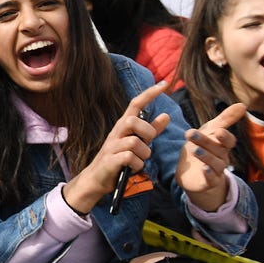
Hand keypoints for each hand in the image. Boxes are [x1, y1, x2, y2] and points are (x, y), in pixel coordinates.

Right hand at [63, 80, 171, 211]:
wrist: (97, 179)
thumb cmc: (118, 159)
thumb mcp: (136, 143)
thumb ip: (151, 130)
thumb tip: (166, 116)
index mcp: (123, 126)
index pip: (135, 104)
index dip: (149, 93)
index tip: (164, 84)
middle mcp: (116, 133)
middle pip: (133, 121)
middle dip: (147, 132)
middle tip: (147, 143)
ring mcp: (111, 146)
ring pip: (135, 143)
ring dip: (143, 154)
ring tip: (139, 161)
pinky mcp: (109, 160)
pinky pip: (129, 158)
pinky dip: (136, 165)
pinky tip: (132, 168)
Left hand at [177, 102, 245, 210]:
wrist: (191, 173)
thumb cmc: (201, 147)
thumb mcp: (209, 131)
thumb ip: (225, 119)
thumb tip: (243, 105)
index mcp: (222, 144)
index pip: (228, 140)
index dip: (224, 136)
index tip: (217, 130)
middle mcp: (222, 157)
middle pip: (218, 149)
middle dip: (205, 141)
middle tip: (191, 133)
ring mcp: (216, 170)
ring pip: (215, 164)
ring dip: (206, 157)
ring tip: (195, 150)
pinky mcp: (208, 182)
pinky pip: (212, 179)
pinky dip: (209, 174)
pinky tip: (204, 169)